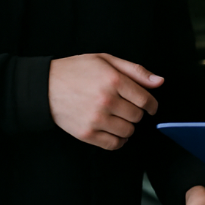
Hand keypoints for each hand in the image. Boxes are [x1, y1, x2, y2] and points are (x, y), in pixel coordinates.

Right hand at [47, 53, 161, 149]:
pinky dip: (118, 140)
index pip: (145, 99)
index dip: (151, 104)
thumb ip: (135, 71)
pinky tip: (113, 130)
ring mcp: (96, 119)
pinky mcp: (87, 133)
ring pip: (128, 131)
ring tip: (118, 117)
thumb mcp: (105, 60)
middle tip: (126, 106)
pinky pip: (113, 144)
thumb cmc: (75, 70)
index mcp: (113, 80)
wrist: (44, 87)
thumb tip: (159, 82)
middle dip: (136, 112)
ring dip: (127, 126)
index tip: (149, 106)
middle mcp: (106, 101)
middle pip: (137, 116)